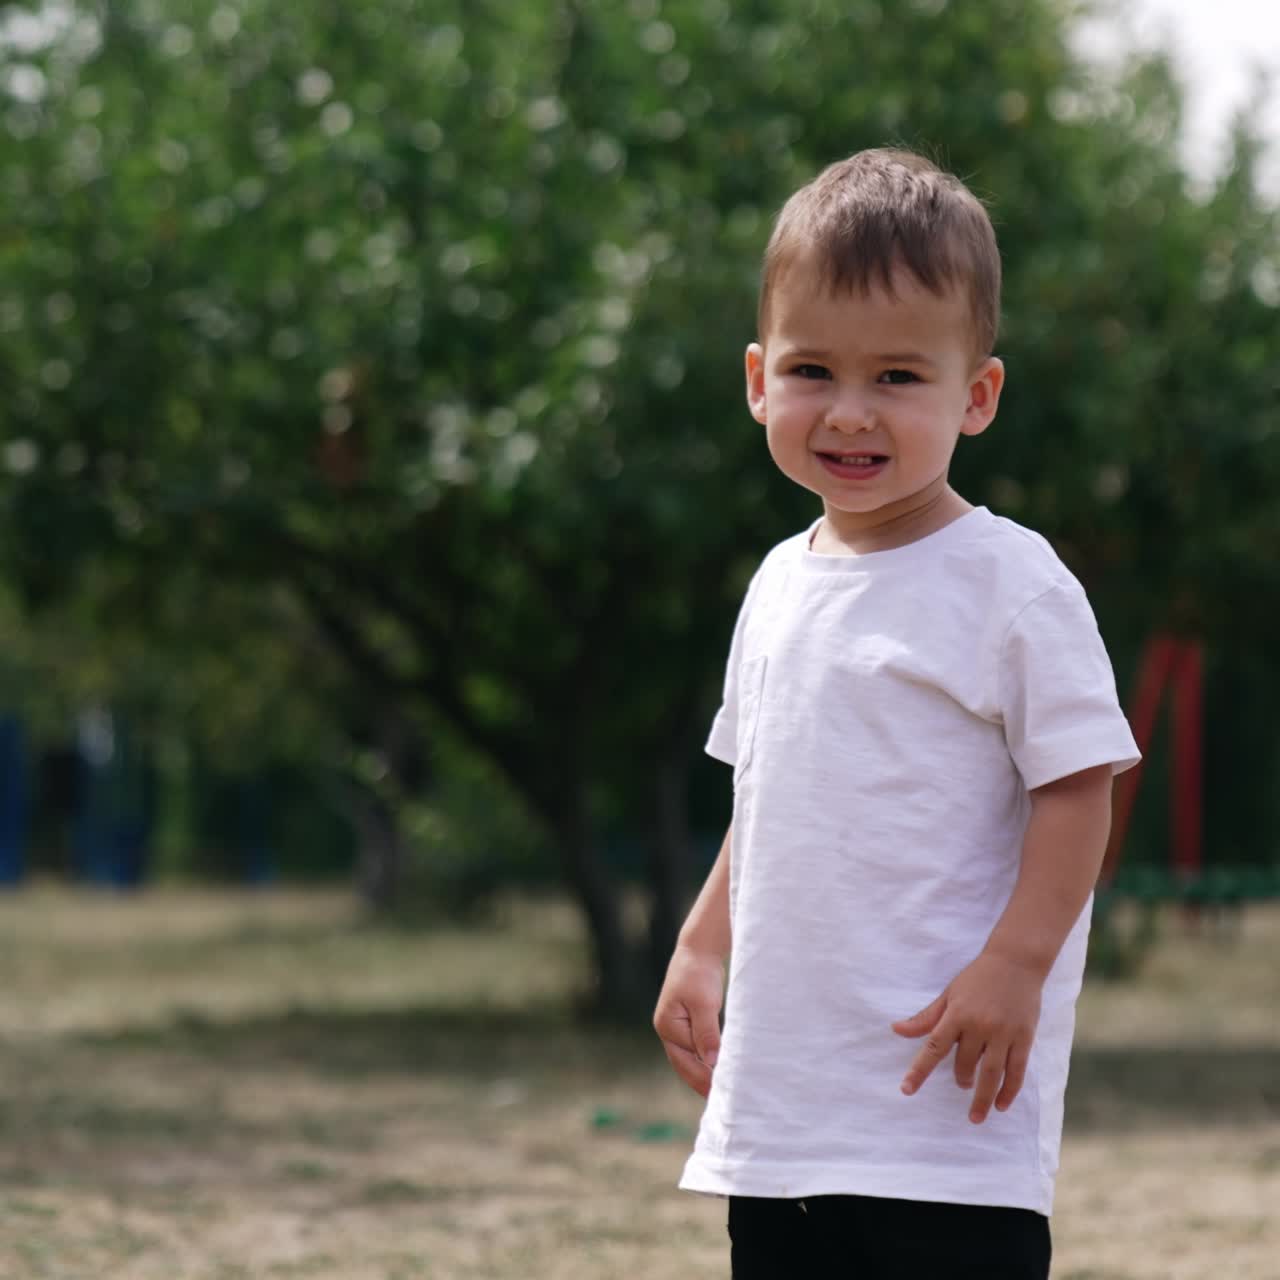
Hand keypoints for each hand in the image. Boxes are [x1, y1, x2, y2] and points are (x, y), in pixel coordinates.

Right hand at [653, 944, 724, 1096]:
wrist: (699, 949)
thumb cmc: (699, 973)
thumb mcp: (704, 1003)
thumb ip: (707, 1033)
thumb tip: (712, 1062)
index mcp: (668, 1026)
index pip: (687, 1060)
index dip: (705, 1077)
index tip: (721, 1094)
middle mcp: (669, 1030)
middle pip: (685, 1065)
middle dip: (703, 1082)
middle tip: (723, 1101)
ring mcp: (677, 1027)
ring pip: (691, 1059)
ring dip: (705, 1073)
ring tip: (724, 1092)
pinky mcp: (689, 1022)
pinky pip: (697, 1048)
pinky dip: (707, 1060)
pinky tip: (720, 1071)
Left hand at [891, 950, 1042, 1123]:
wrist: (1015, 961)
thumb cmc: (977, 978)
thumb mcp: (948, 994)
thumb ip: (926, 1018)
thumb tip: (896, 1030)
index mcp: (957, 1014)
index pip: (934, 1047)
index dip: (919, 1070)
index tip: (906, 1089)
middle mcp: (979, 1025)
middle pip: (965, 1064)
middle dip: (960, 1079)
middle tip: (961, 1084)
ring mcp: (1003, 1033)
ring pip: (991, 1074)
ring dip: (982, 1098)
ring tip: (975, 1115)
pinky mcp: (1024, 1037)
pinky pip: (1016, 1071)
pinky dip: (1009, 1091)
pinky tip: (1001, 1105)